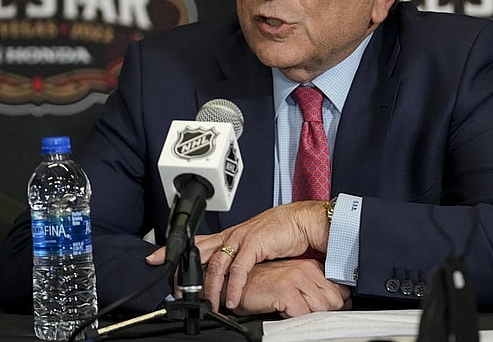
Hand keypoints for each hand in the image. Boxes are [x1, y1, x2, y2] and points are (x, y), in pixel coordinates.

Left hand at [148, 201, 329, 310]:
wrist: (303, 221)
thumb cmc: (284, 232)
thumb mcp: (256, 245)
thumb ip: (242, 258)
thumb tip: (232, 274)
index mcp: (231, 234)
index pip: (197, 243)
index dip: (174, 250)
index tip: (155, 258)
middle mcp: (232, 234)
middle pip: (200, 254)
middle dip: (186, 274)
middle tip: (177, 293)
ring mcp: (242, 238)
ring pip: (217, 265)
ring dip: (211, 288)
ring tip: (209, 305)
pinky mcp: (255, 244)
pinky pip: (239, 269)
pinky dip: (233, 286)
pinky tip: (231, 299)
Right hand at [223, 259, 350, 316]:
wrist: (234, 282)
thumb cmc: (261, 286)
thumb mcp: (292, 285)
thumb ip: (311, 291)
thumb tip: (334, 306)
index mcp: (311, 267)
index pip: (339, 290)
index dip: (337, 306)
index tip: (329, 314)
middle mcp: (307, 270)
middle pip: (334, 301)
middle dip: (325, 314)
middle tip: (310, 318)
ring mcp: (297, 278)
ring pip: (321, 308)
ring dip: (309, 318)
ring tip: (295, 316)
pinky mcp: (285, 289)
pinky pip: (303, 314)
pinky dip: (296, 320)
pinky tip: (285, 315)